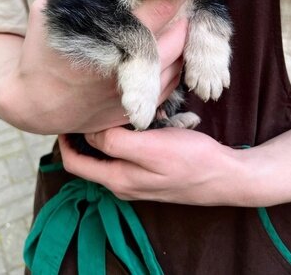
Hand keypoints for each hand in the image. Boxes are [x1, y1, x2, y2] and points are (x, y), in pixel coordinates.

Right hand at [0, 0, 188, 133]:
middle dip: (183, 15)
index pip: (162, 9)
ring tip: (175, 23)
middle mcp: (128, 66)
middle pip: (179, 34)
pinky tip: (166, 50)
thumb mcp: (46, 10)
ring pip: (180, 60)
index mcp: (108, 36)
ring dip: (182, 39)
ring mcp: (136, 92)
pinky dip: (176, 64)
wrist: (36, 105)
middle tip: (179, 0)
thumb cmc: (40, 53)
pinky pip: (173, 83)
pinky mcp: (140, 109)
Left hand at [58, 127, 247, 205]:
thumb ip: (115, 143)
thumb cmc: (190, 159)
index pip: (76, 164)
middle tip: (88, 107)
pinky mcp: (151, 172)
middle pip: (90, 159)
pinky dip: (126, 136)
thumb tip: (90, 134)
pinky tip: (137, 119)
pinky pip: (128, 153)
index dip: (65, 141)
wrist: (224, 175)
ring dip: (107, 133)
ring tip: (111, 110)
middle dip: (85, 135)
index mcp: (118, 180)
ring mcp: (138, 179)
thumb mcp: (150, 148)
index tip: (67, 116)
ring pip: (110, 154)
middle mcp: (123, 183)